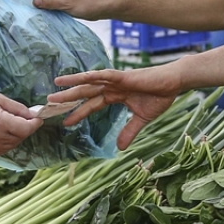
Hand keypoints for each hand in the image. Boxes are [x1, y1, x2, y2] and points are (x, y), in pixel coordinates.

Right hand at [0, 90, 42, 155]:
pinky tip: (1, 131)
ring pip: (14, 144)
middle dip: (25, 127)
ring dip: (17, 135)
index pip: (27, 129)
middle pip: (22, 137)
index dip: (35, 123)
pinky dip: (7, 140)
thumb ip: (17, 107)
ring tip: (9, 123)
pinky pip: (4, 148)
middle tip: (23, 117)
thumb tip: (32, 114)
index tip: (38, 118)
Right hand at [32, 0, 104, 19]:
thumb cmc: (85, 5)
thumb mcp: (66, 5)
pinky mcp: (66, 4)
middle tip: (34, 20)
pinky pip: (55, 8)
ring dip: (46, 12)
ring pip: (49, 5)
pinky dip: (53, 14)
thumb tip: (34, 1)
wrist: (101, 7)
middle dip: (40, 9)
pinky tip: (50, 21)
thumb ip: (50, 3)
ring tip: (41, 22)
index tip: (29, 14)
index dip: (34, 3)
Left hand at [52, 65, 182, 148]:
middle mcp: (112, 87)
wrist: (174, 83)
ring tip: (56, 86)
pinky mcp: (123, 76)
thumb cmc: (160, 96)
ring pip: (90, 82)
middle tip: (49, 103)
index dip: (79, 113)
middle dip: (68, 98)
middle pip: (85, 93)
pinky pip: (104, 75)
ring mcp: (116, 80)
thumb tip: (119, 148)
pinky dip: (91, 76)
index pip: (92, 105)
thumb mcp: (141, 119)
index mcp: (115, 96)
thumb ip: (129, 131)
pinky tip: (79, 77)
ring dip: (73, 84)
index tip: (65, 122)